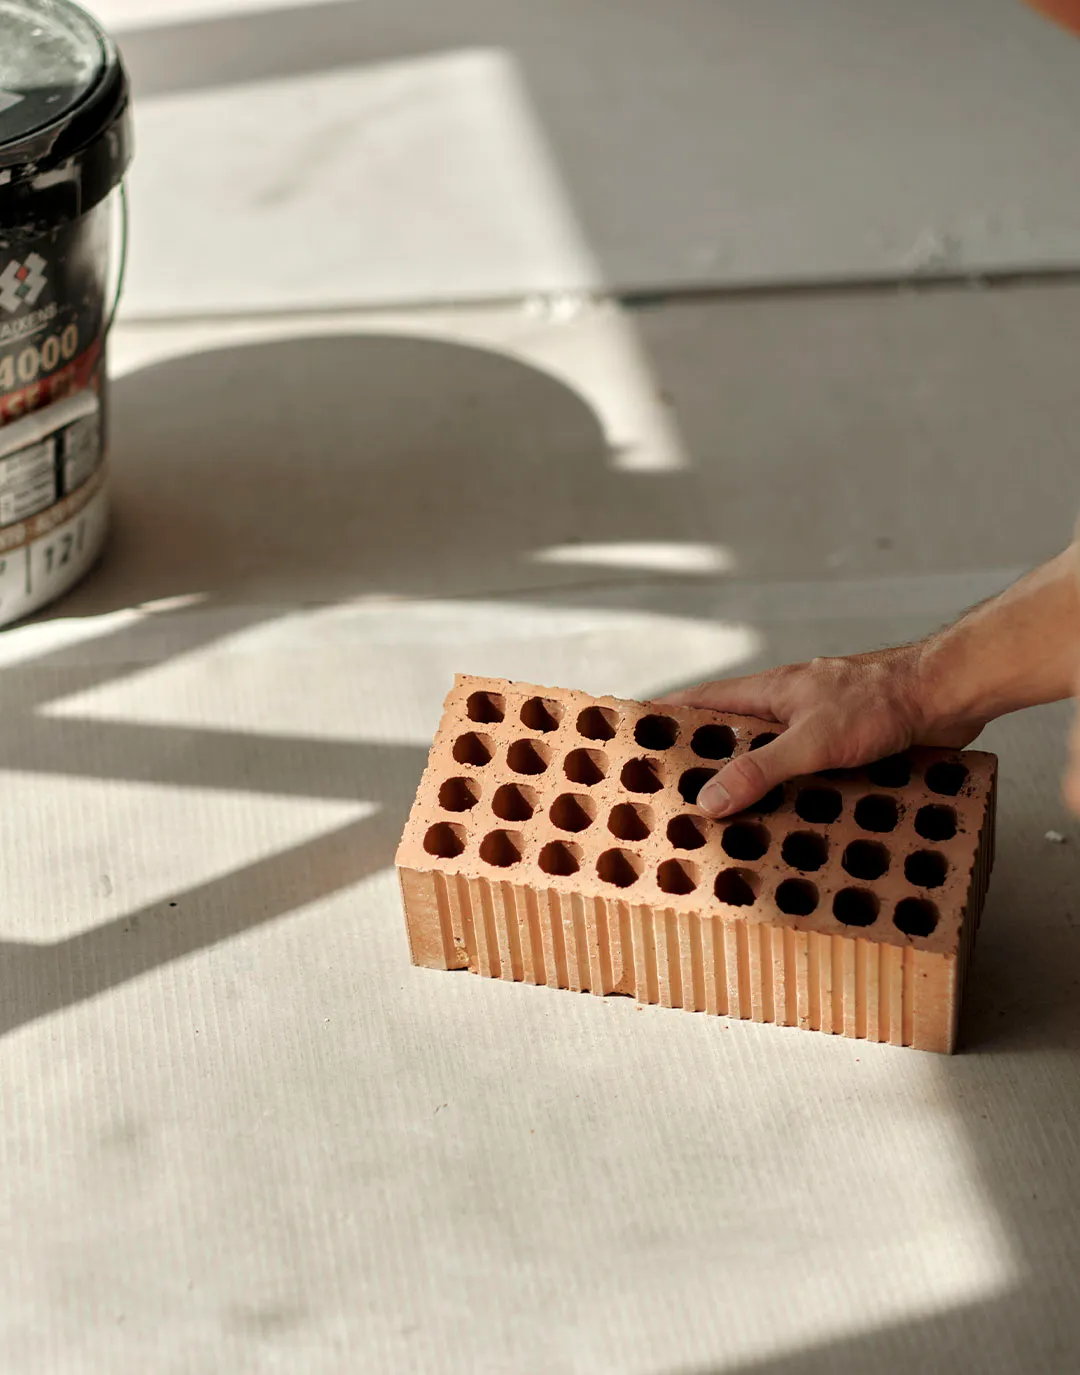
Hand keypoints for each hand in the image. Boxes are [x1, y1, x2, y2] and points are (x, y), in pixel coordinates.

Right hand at [657, 645, 985, 817]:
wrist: (946, 695)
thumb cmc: (881, 701)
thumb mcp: (811, 741)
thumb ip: (759, 769)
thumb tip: (709, 799)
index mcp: (767, 693)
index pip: (699, 702)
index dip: (665, 719)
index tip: (634, 739)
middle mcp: (786, 708)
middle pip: (731, 735)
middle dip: (704, 763)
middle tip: (676, 798)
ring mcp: (816, 727)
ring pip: (769, 759)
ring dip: (752, 787)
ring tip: (727, 826)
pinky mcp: (846, 747)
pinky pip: (806, 775)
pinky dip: (793, 797)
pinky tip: (791, 825)